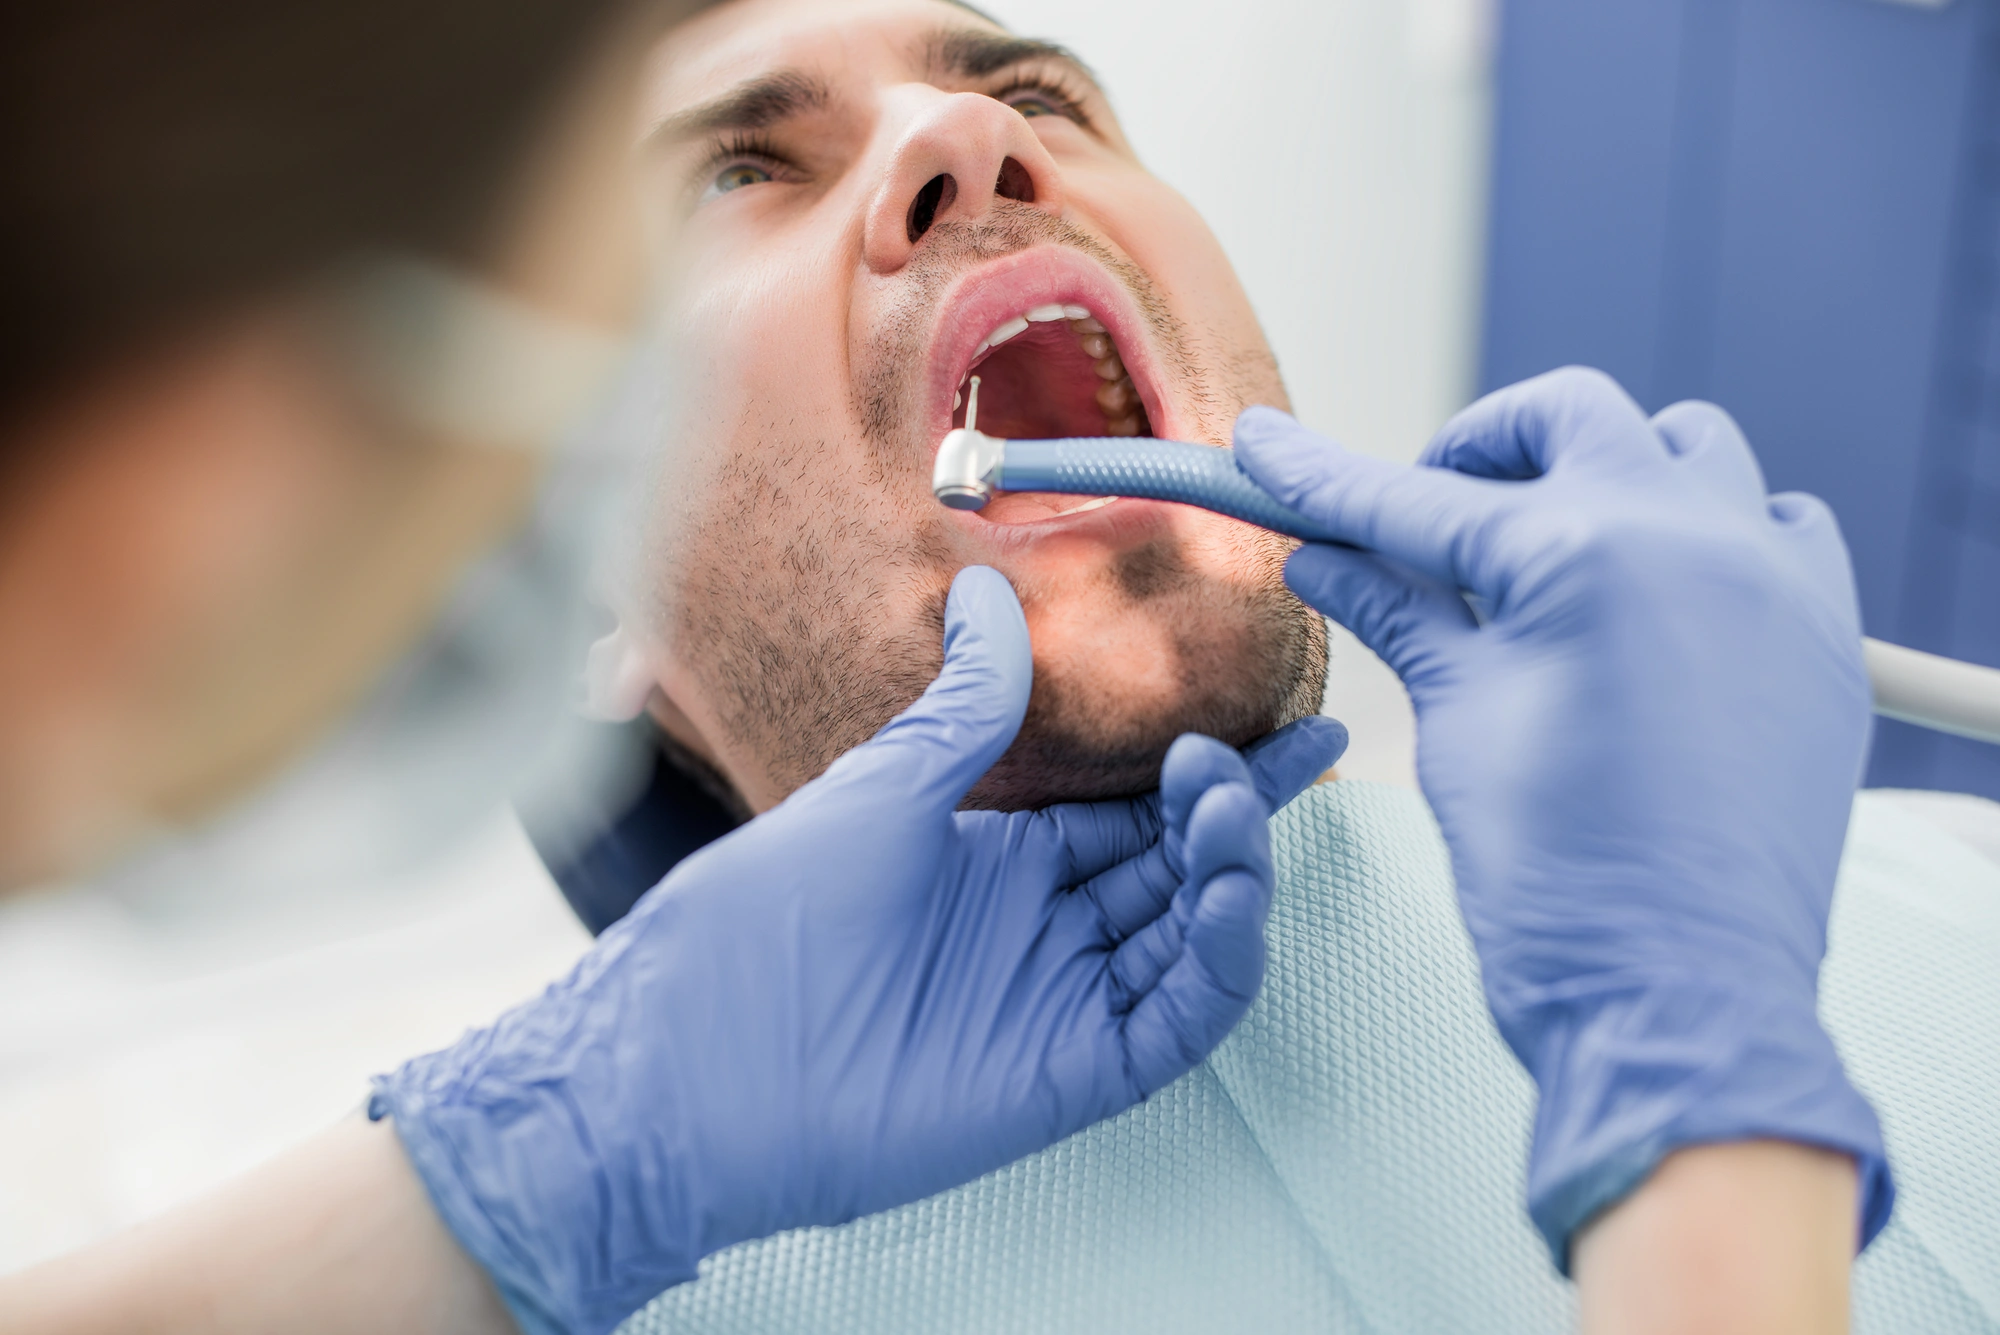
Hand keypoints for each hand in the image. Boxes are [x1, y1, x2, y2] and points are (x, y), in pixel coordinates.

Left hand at [369, 565, 1344, 1334]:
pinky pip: (1178, 1016)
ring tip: (1226, 801)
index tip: (1292, 713)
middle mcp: (1043, 929)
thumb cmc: (765, 915)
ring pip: (1190, 935)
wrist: (695, 1057)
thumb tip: (987, 586)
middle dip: (1242, 805)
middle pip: (1177, 863)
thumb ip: (963, 702)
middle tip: (1298, 743)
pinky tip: (1229, 893)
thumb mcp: (882, 786)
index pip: (1135, 806)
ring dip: (1229, 867)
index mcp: (1000, 859)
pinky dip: (1220, 958)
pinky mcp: (1072, 1071)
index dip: (1213, 766)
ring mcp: (1061, 1000)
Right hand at [1233, 368, 1889, 1268]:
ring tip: (1551, 549)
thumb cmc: (1553, 876)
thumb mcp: (1458, 721)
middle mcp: (1693, 535)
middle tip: (1429, 517)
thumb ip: (1399, 612)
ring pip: (1687, 445)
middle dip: (1480, 450)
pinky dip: (1715, 529)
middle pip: (1568, 418)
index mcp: (1583, 556)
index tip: (1267, 448)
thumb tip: (1323, 558)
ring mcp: (1772, 578)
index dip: (1327, 479)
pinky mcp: (1822, 634)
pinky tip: (1657, 596)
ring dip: (1607, 471)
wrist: (1675, 998)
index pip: (1420, 501)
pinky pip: (1781, 522)